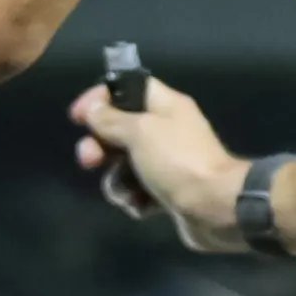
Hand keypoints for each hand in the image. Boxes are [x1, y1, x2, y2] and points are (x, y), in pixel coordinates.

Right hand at [68, 76, 245, 248]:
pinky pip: (138, 191)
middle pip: (119, 130)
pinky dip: (136, 199)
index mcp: (165, 106)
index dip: (100, 98)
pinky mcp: (167, 193)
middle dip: (99, 147)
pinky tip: (143, 206)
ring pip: (123, 166)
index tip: (78, 116)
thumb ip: (111, 119)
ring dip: (117, 181)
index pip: (127, 88)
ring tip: (127, 192)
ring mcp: (167, 163)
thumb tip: (93, 108)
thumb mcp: (140, 132)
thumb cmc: (178, 161)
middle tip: (89, 160)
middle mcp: (166, 131)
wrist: (216, 208)